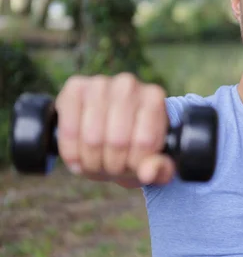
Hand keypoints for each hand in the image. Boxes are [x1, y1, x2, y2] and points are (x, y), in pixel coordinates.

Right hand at [54, 73, 174, 184]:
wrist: (109, 134)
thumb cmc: (136, 148)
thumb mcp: (154, 162)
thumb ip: (160, 169)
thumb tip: (148, 173)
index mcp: (154, 98)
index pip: (144, 141)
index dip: (135, 163)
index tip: (133, 166)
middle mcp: (127, 85)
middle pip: (117, 141)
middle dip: (113, 165)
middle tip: (113, 168)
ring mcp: (99, 83)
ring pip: (92, 138)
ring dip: (92, 162)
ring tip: (97, 164)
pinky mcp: (74, 88)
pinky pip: (68, 130)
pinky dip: (71, 152)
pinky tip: (78, 158)